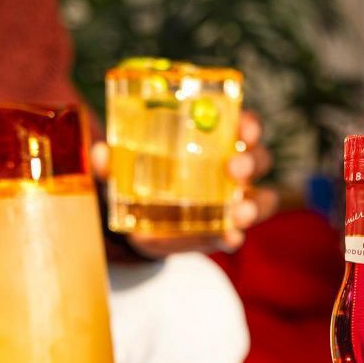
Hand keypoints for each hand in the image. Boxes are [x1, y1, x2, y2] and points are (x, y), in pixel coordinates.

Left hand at [91, 110, 277, 256]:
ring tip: (238, 213)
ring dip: (253, 204)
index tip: (243, 129)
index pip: (243, 126)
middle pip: (259, 159)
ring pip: (261, 199)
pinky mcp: (224, 232)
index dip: (249, 125)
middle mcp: (233, 170)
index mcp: (214, 142)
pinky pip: (239, 233)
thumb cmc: (137, 182)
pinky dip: (234, 236)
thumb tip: (101, 154)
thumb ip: (112, 162)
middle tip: (233, 170)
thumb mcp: (121, 169)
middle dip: (251, 162)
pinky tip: (228, 237)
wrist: (136, 225)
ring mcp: (234, 203)